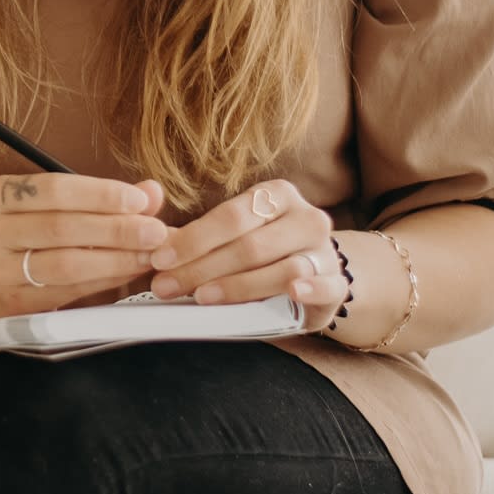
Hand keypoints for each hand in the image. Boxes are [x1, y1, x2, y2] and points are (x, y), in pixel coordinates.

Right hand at [0, 172, 168, 316]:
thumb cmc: (18, 236)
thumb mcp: (44, 207)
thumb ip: (97, 197)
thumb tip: (151, 192)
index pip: (54, 188)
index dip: (100, 194)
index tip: (139, 200)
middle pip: (61, 227)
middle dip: (116, 229)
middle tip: (155, 231)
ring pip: (65, 264)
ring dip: (115, 259)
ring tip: (148, 254)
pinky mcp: (14, 303)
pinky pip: (68, 291)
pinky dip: (104, 281)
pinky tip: (128, 272)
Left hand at [144, 178, 345, 329]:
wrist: (320, 274)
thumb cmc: (265, 254)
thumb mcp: (235, 238)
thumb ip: (201, 239)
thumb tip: (153, 245)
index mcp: (277, 196)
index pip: (230, 216)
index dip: (192, 239)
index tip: (160, 259)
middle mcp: (305, 217)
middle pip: (250, 244)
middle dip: (202, 267)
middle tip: (167, 286)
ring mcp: (325, 250)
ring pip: (283, 267)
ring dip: (239, 285)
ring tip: (203, 297)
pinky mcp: (340, 283)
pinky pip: (329, 284)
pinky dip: (312, 288)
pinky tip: (294, 291)